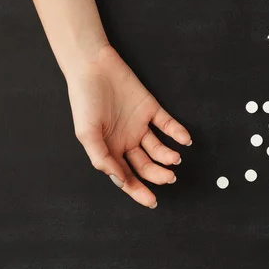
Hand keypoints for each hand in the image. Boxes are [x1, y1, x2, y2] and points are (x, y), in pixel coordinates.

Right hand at [66, 45, 191, 208]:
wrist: (93, 66)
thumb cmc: (84, 100)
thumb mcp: (86, 133)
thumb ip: (102, 158)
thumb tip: (119, 179)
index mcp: (109, 150)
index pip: (126, 176)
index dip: (138, 190)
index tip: (151, 201)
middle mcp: (126, 141)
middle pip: (145, 166)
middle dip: (157, 175)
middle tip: (169, 178)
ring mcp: (139, 125)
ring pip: (158, 148)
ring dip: (168, 156)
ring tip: (174, 159)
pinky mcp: (150, 109)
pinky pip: (167, 124)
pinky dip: (178, 133)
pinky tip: (184, 140)